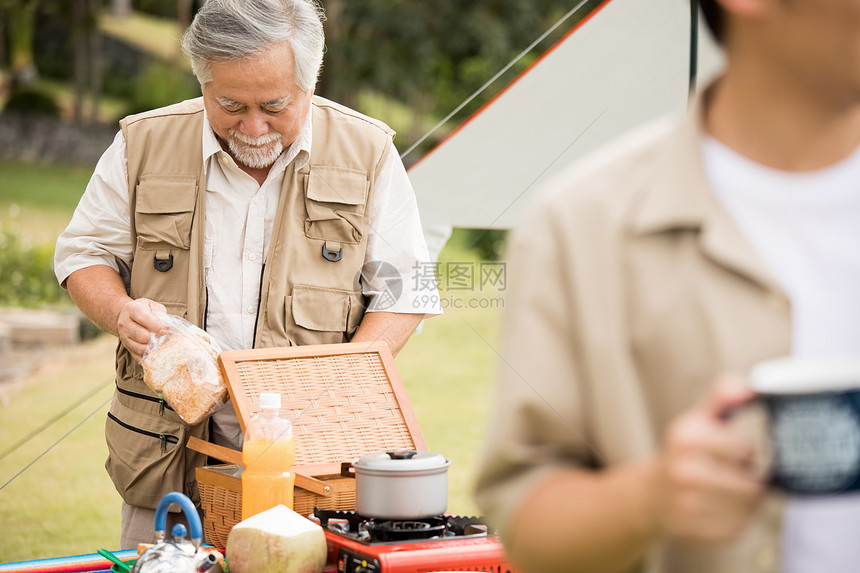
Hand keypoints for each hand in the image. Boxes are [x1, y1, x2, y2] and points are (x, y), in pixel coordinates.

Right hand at [116, 298, 167, 361]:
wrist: (127, 315)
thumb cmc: (144, 310)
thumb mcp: (153, 306)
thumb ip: (160, 314)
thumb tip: (165, 327)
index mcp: (132, 309)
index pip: (143, 318)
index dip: (156, 325)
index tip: (165, 330)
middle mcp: (124, 323)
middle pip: (142, 336)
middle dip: (155, 338)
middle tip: (162, 336)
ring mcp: (123, 336)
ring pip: (139, 348)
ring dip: (152, 347)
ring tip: (158, 343)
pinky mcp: (126, 346)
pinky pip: (137, 356)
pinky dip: (147, 355)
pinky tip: (153, 350)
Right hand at [658, 375, 764, 540]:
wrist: (650, 494)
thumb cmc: (684, 452)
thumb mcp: (697, 419)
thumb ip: (723, 397)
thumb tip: (747, 388)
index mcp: (685, 437)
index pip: (745, 448)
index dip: (747, 451)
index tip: (737, 450)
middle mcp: (683, 470)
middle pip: (751, 485)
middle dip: (750, 480)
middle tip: (734, 475)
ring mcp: (685, 502)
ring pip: (747, 509)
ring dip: (746, 503)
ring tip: (729, 492)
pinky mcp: (690, 528)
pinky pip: (736, 529)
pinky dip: (735, 521)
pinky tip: (720, 509)